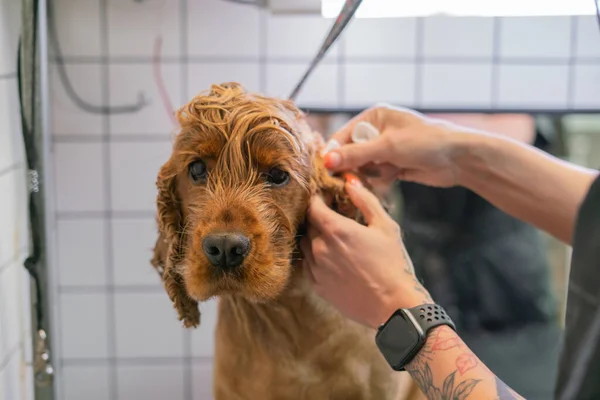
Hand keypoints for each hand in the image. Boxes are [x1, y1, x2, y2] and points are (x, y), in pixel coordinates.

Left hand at [301, 178, 432, 328]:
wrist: (392, 306)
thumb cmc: (393, 264)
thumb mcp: (385, 226)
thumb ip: (365, 200)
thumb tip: (349, 181)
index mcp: (335, 230)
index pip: (312, 206)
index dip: (318, 199)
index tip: (327, 198)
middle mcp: (319, 248)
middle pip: (308, 224)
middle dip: (318, 217)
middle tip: (333, 216)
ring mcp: (315, 269)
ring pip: (306, 244)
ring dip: (315, 237)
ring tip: (334, 238)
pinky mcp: (317, 286)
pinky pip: (308, 264)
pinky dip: (316, 256)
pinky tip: (333, 258)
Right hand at [323, 104, 472, 187]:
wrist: (459, 158)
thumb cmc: (425, 142)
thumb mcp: (387, 147)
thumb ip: (356, 154)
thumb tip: (327, 160)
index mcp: (374, 116)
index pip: (342, 135)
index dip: (334, 152)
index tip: (326, 169)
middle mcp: (377, 131)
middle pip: (350, 153)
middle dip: (355, 166)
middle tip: (359, 174)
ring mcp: (386, 149)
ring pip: (363, 167)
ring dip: (372, 173)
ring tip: (390, 170)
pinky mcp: (394, 165)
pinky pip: (376, 175)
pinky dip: (382, 179)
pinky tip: (396, 175)